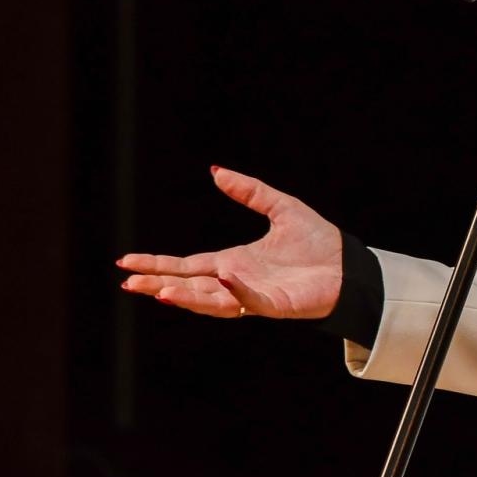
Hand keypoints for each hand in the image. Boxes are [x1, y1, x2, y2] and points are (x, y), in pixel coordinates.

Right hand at [117, 166, 342, 319]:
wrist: (350, 266)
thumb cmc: (318, 243)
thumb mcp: (281, 207)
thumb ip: (249, 191)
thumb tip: (215, 171)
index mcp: (233, 262)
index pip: (187, 265)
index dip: (158, 264)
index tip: (126, 264)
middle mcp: (238, 282)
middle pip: (190, 286)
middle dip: (160, 284)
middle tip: (129, 285)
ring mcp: (255, 296)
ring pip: (213, 300)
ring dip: (188, 297)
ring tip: (160, 291)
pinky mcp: (277, 304)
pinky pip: (252, 300)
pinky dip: (238, 292)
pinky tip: (224, 279)